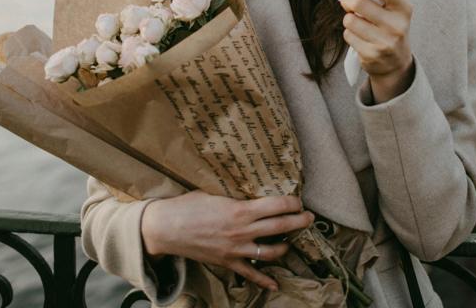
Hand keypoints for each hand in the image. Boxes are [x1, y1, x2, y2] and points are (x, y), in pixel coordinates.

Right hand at [141, 190, 313, 291]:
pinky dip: (264, 280)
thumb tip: (250, 191)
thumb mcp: (214, 192)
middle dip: (298, 222)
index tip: (299, 201)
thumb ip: (235, 196)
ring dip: (285, 247)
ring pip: (270, 252)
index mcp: (240, 210)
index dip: (291, 203)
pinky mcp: (227, 262)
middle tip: (310, 218)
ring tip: (293, 241)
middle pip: (279, 227)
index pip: (275, 206)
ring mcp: (235, 250)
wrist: (165, 228)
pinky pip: (250, 274)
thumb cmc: (188, 205)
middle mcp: (242, 231)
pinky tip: (276, 284)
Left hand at [331, 0, 414, 101]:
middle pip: (359, 3)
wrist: (397, 63)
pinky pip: (348, 36)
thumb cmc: (387, 27)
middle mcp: (397, 25)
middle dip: (347, 0)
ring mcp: (385, 41)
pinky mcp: (372, 54)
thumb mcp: (385, 9)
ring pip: (350, 20)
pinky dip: (349, 34)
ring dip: (348, 19)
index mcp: (404, 8)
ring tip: (357, 23)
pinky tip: (359, 37)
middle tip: (347, 3)